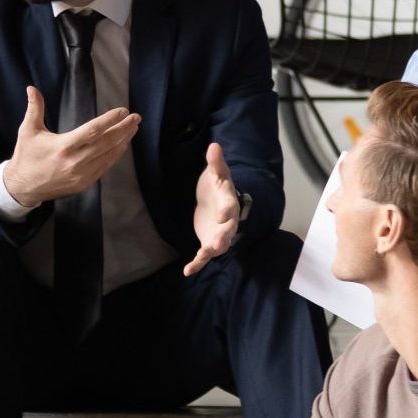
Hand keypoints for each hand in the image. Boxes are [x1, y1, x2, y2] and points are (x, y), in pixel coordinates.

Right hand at [1, 85, 140, 207]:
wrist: (22, 187)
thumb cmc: (26, 156)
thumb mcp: (27, 131)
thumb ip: (34, 108)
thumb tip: (31, 88)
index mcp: (63, 146)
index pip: (93, 130)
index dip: (110, 120)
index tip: (123, 111)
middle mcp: (75, 161)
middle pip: (106, 143)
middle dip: (123, 129)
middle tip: (136, 118)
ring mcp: (81, 175)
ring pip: (108, 155)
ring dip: (123, 141)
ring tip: (133, 128)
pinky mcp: (83, 184)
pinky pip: (104, 167)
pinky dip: (115, 156)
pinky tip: (122, 146)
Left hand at [184, 145, 240, 276]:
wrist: (216, 200)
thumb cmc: (217, 185)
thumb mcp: (216, 173)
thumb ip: (215, 162)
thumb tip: (214, 146)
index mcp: (229, 202)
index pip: (230, 206)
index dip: (227, 211)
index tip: (223, 214)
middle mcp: (227, 222)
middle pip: (227, 231)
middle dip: (223, 238)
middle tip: (217, 245)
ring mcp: (219, 234)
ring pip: (218, 246)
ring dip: (210, 252)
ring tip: (201, 258)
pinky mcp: (209, 242)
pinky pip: (204, 255)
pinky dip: (197, 264)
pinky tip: (187, 272)